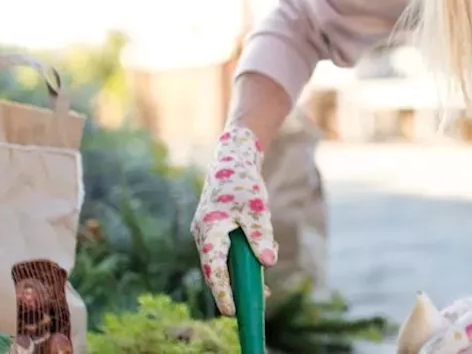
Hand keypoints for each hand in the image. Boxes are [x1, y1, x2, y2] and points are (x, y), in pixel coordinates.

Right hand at [190, 124, 278, 315]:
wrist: (233, 159)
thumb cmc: (244, 182)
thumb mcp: (257, 209)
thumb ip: (261, 236)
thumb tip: (268, 263)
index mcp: (210, 230)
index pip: (213, 269)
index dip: (222, 292)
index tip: (231, 311)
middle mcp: (203, 234)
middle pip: (216, 269)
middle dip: (234, 288)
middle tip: (254, 304)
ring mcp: (206, 232)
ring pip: (221, 261)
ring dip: (241, 272)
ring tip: (263, 288)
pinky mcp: (214, 229)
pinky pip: (225, 251)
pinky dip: (240, 258)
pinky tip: (260, 260)